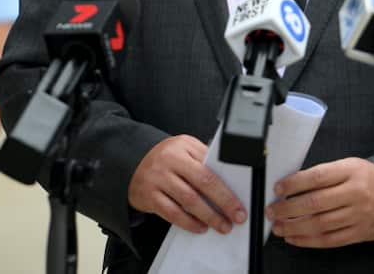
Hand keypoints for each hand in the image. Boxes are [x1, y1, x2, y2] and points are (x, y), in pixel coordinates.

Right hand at [128, 135, 245, 234]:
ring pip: (189, 200)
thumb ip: (203, 161)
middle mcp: (171, 159)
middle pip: (204, 181)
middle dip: (225, 201)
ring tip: (222, 225)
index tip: (242, 200)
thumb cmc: (166, 160)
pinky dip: (189, 223)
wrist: (131, 163)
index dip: (230, 185)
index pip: (212, 165)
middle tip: (238, 216)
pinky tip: (200, 227)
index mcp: (184, 145)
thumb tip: (231, 183)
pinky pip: (173, 213)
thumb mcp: (183, 151)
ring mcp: (158, 177)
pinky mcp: (149, 195)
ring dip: (209, 216)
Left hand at [265, 157, 373, 247]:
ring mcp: (358, 215)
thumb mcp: (349, 166)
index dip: (294, 183)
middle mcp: (355, 193)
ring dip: (294, 227)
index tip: (279, 188)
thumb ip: (325, 174)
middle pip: (315, 203)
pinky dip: (309, 241)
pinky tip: (295, 238)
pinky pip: (330, 240)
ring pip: (320, 224)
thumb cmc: (368, 179)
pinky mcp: (359, 233)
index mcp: (351, 172)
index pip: (316, 177)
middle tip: (272, 211)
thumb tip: (293, 185)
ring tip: (279, 226)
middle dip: (288, 209)